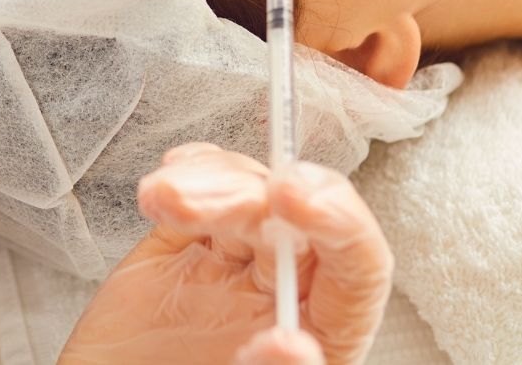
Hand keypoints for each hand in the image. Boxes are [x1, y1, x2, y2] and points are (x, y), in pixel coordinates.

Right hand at [57, 145, 393, 364]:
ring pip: (247, 195)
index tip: (292, 197)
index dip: (339, 221)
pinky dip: (187, 175)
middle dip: (248, 196)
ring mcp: (238, 266)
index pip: (359, 265)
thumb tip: (293, 346)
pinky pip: (204, 190)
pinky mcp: (190, 246)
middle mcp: (289, 293)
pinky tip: (162, 191)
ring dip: (206, 184)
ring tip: (161, 200)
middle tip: (196, 202)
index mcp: (325, 334)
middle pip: (294, 218)